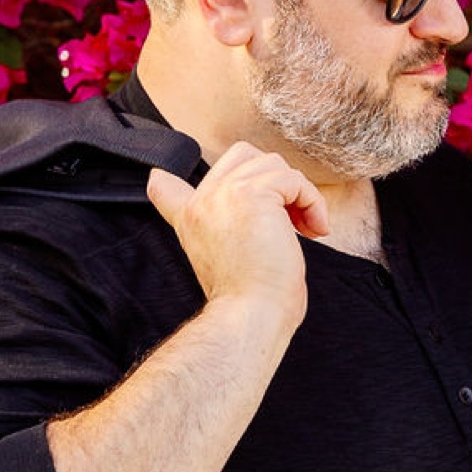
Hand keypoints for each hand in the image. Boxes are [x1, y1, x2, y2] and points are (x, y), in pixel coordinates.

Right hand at [147, 141, 328, 323]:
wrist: (251, 316)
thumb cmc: (249, 299)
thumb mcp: (221, 261)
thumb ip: (221, 231)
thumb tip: (242, 219)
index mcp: (190, 221)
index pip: (165, 187)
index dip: (166, 180)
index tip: (157, 177)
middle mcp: (202, 202)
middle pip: (243, 155)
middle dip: (275, 178)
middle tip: (289, 216)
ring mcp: (223, 194)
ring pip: (274, 165)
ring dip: (301, 194)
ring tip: (306, 228)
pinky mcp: (251, 195)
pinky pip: (293, 180)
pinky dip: (312, 202)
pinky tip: (314, 230)